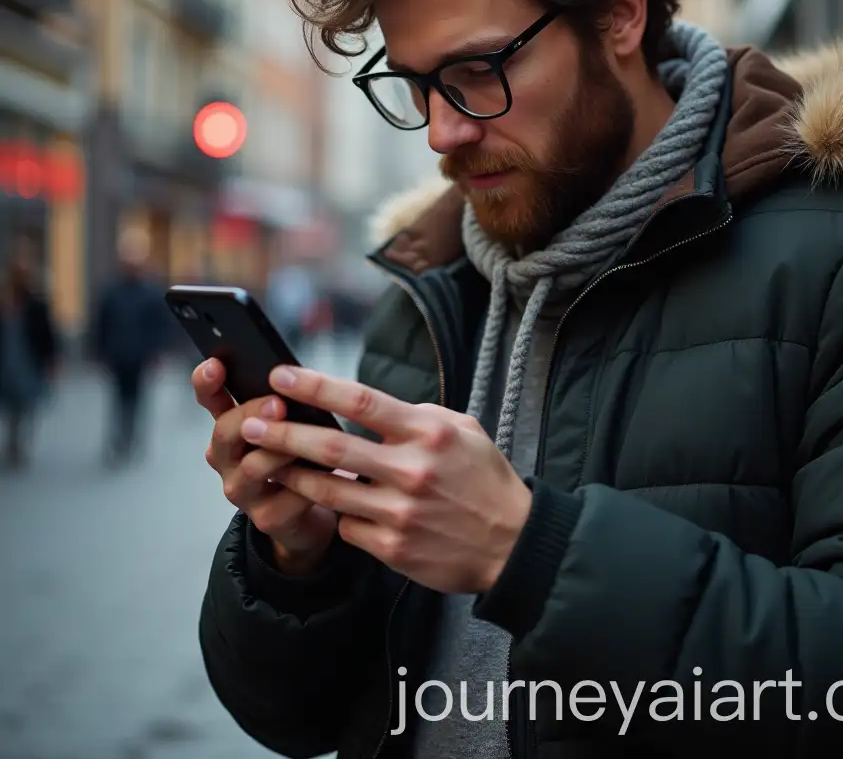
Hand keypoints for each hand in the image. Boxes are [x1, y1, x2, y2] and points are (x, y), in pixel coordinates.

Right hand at [192, 359, 338, 572]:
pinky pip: (288, 496)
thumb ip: (284, 403)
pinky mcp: (269, 518)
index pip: (210, 401)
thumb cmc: (298, 459)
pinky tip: (331, 470)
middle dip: (250, 414)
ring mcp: (244, 492)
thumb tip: (295, 374)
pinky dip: (310, 480)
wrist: (308, 515)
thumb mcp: (290, 424)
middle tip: (277, 403)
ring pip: (253, 467)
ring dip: (279, 450)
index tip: (214, 363)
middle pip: (225, 432)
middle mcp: (228, 460)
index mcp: (232, 430)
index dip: (207, 383)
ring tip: (305, 437)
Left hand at [237, 366, 532, 594]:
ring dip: (292, 474)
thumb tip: (370, 406)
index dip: (316, 387)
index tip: (281, 375)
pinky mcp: (393, 548)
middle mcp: (411, 470)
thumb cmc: (485, 479)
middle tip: (249, 422)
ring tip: (267, 461)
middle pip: (331, 447)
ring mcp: (400, 513)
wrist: (511, 543)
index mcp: (428, 433)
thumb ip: (417, 416)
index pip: (361, 401)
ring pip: (327, 490)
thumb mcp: (463, 431)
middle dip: (282, 433)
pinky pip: (347, 526)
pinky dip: (336, 513)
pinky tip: (330, 503)